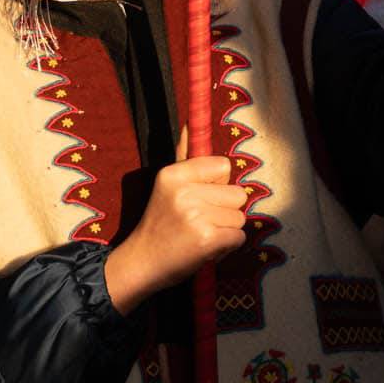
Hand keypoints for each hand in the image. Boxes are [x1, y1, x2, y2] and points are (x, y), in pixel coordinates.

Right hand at [103, 156, 247, 313]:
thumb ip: (185, 154)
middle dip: (225, 209)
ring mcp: (196, 217)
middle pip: (237, 193)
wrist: (144, 262)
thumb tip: (191, 121)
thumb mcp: (167, 184)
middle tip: (200, 219)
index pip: (223, 166)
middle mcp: (184, 192)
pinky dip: (227, 246)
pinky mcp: (207, 240)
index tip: (200, 195)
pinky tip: (206, 247)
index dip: (218, 183)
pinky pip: (239, 237)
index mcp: (173, 174)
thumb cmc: (161, 221)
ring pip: (240, 217)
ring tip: (201, 233)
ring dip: (226, 229)